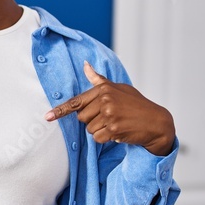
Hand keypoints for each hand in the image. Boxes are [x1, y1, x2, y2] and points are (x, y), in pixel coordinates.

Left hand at [45, 62, 175, 155]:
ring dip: (100, 131)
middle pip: (81, 119)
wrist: (157, 122)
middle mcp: (105, 100)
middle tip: (110, 118)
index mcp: (104, 89)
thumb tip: (85, 65)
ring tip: (116, 124)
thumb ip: (100, 81)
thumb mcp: (119, 88)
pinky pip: (97, 138)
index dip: (60, 111)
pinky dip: (106, 138)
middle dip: (92, 121)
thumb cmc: (137, 104)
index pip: (76, 102)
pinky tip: (119, 132)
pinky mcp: (114, 129)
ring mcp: (109, 115)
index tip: (47, 117)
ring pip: (89, 130)